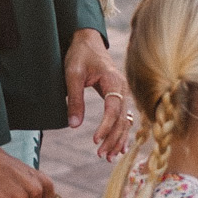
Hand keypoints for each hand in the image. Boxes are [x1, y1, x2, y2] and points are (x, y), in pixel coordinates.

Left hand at [64, 29, 132, 159]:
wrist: (88, 40)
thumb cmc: (80, 55)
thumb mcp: (73, 74)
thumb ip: (74, 99)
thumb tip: (73, 125)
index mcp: (114, 81)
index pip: (113, 110)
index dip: (105, 127)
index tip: (95, 140)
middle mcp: (123, 88)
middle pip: (122, 119)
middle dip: (113, 138)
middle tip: (101, 155)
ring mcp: (123, 93)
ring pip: (125, 121)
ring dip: (118, 139)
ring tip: (109, 157)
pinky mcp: (118, 97)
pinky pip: (123, 117)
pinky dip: (121, 133)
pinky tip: (119, 148)